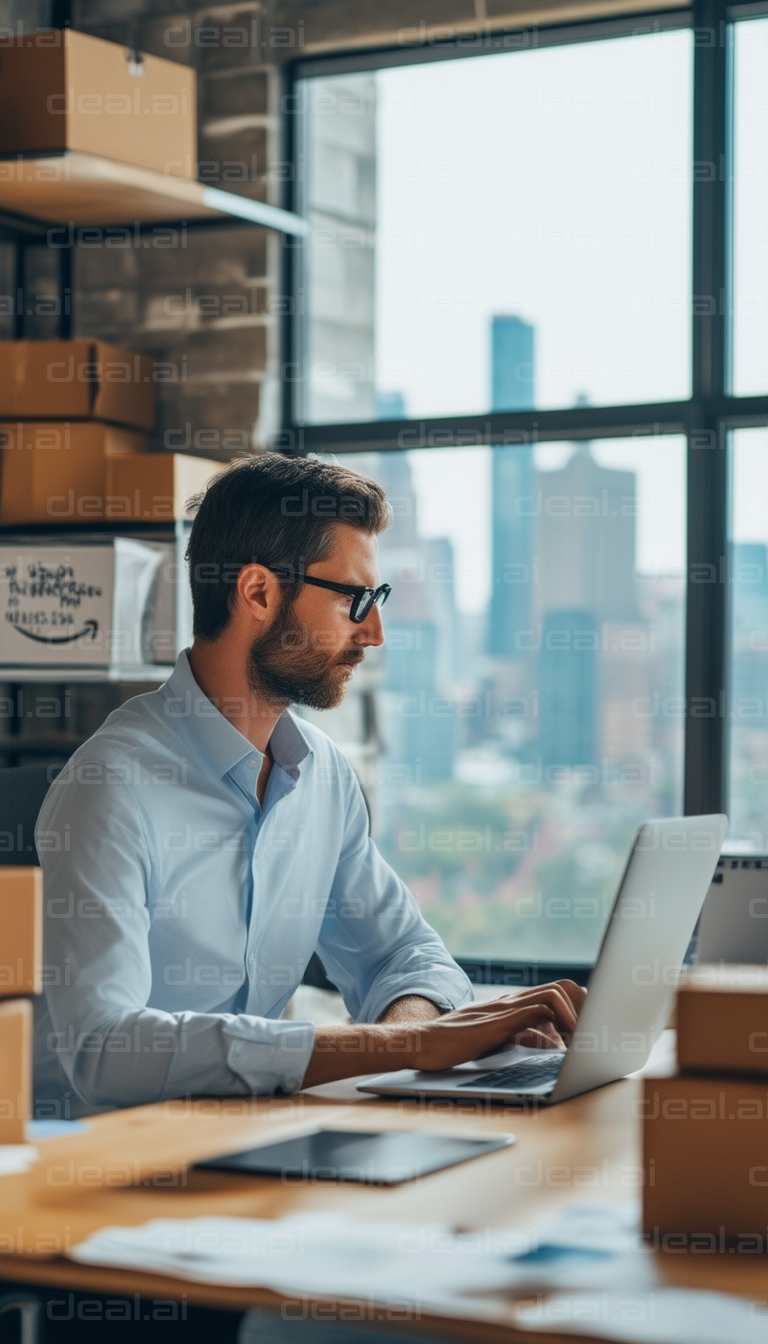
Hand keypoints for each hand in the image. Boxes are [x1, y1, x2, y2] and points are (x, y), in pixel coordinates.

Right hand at [300, 980, 585, 1088]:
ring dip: (579, 1012)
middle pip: (564, 987)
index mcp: (513, 1007)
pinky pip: (541, 1009)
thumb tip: (552, 1043)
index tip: (596, 1024)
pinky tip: (566, 1043)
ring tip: (588, 1036)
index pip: (557, 993)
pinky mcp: (500, 1020)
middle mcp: (513, 1002)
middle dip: (588, 1004)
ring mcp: (507, 1008)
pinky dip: (562, 1021)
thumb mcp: (495, 1041)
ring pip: (557, 992)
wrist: (420, 1045)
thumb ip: (522, 1035)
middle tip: (599, 1029)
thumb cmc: (453, 1048)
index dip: (580, 1004)